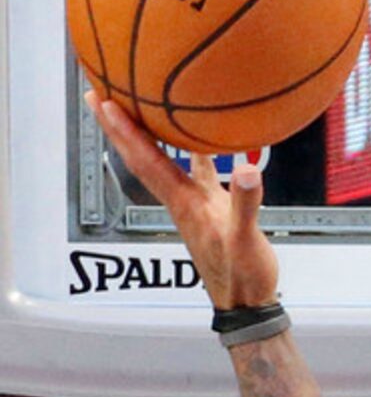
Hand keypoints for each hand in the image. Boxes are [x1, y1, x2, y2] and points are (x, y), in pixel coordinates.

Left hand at [87, 91, 278, 309]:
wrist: (246, 301)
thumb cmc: (241, 276)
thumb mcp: (244, 239)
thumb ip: (245, 203)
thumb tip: (246, 170)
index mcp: (184, 203)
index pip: (146, 161)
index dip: (125, 130)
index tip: (104, 100)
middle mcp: (182, 199)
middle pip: (141, 156)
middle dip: (118, 126)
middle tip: (98, 94)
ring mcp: (195, 202)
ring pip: (163, 160)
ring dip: (146, 134)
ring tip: (135, 106)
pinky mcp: (212, 207)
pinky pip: (194, 170)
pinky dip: (190, 150)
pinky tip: (198, 137)